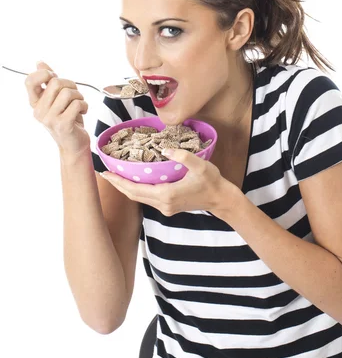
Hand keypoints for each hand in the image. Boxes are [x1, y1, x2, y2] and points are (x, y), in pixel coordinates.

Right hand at [25, 60, 90, 156]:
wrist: (74, 144)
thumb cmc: (68, 119)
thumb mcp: (57, 99)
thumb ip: (49, 82)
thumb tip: (39, 63)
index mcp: (35, 103)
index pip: (30, 81)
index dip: (45, 74)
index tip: (55, 78)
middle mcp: (39, 111)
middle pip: (56, 83)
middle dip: (71, 85)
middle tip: (76, 94)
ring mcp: (49, 119)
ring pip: (68, 93)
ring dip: (80, 96)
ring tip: (80, 105)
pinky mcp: (63, 125)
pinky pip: (77, 104)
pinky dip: (85, 106)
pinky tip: (83, 112)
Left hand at [100, 147, 237, 218]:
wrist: (221, 199)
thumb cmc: (212, 181)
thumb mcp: (200, 165)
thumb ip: (182, 156)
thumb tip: (164, 149)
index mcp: (167, 194)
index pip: (136, 189)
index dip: (119, 181)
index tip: (106, 173)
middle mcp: (163, 204)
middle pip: (133, 195)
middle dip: (117, 184)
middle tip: (104, 173)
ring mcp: (165, 208)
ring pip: (139, 198)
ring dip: (126, 188)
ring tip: (115, 175)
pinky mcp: (169, 207)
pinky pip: (147, 199)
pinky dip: (136, 190)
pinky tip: (133, 181)